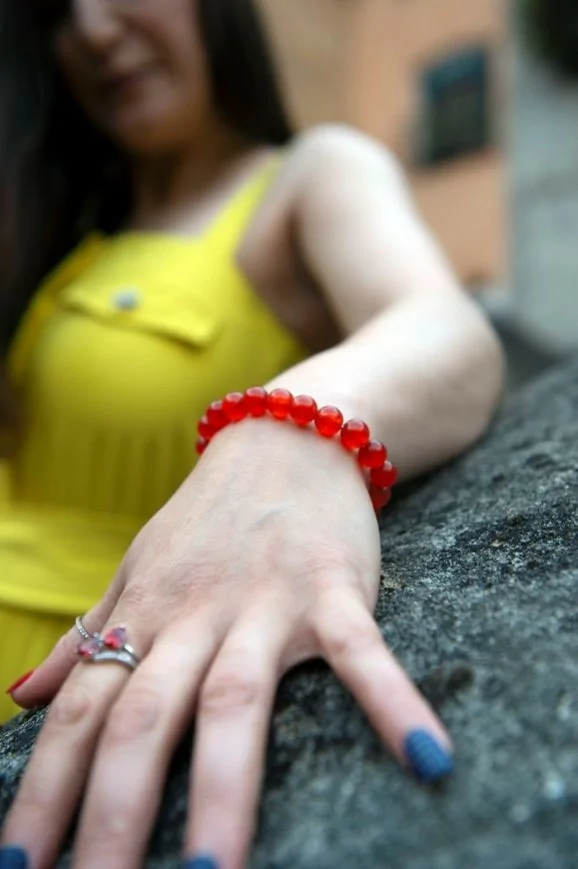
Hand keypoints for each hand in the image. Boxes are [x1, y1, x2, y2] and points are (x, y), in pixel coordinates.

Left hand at [2, 419, 452, 868]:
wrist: (284, 437)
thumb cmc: (210, 516)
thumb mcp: (138, 568)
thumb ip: (89, 633)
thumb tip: (20, 696)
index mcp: (147, 615)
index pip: (81, 711)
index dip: (46, 789)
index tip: (22, 867)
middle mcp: (195, 615)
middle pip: (144, 718)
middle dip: (113, 811)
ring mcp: (265, 603)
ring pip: (234, 699)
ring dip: (221, 787)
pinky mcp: (331, 590)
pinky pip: (358, 652)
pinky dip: (389, 701)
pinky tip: (426, 759)